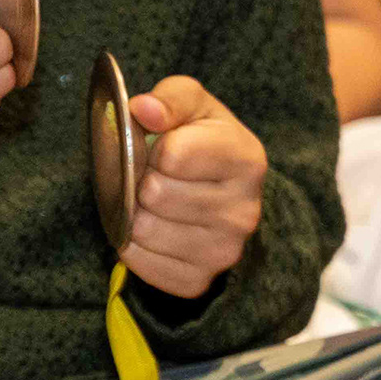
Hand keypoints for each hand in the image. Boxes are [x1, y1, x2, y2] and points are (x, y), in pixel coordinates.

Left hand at [120, 74, 267, 298]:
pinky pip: (138, 262)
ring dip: (135, 212)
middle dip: (143, 181)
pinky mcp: (198, 281)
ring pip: (142, 229)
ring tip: (154, 202)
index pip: (173, 154)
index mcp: (247, 160)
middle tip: (155, 177)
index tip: (163, 148)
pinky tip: (153, 228)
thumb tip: (142, 108)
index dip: (155, 147)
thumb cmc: (201, 142)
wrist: (223, 195)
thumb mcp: (193, 106)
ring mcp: (224, 251)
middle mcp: (245, 212)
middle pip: (155, 194)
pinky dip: (133, 244)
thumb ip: (170, 98)